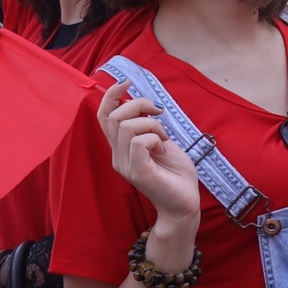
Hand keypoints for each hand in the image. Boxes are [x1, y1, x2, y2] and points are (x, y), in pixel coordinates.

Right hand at [96, 86, 204, 224]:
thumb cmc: (176, 174)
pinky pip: (138, 141)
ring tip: (163, 138)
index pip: (103, 116)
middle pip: (115, 116)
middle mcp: (117, 156)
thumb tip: (143, 104)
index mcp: (120, 148)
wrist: (184, 204)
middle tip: (159, 113)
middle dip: (140, 104)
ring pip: (127, 126)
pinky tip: (163, 149)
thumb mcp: (160, 142)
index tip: (127, 83)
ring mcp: (125, 165)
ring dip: (151, 124)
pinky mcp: (138, 172)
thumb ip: (148, 126)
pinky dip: (154, 137)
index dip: (111, 95)